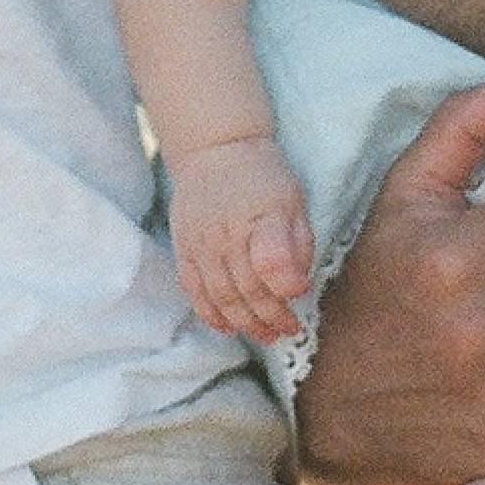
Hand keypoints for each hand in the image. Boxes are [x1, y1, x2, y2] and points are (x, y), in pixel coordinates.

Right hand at [168, 133, 314, 344]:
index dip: (286, 292)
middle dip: (271, 318)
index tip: (301, 302)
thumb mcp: (292, 199)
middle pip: (247, 291)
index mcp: (259, 218)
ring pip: (221, 297)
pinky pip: (194, 290)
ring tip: (266, 336)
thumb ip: (297, 242)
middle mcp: (225, 235)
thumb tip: (296, 286)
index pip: (269, 268)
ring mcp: (200, 244)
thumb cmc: (262, 175)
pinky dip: (210, 314)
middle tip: (289, 330)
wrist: (215, 148)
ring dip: (245, 324)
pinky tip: (227, 327)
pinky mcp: (183, 249)